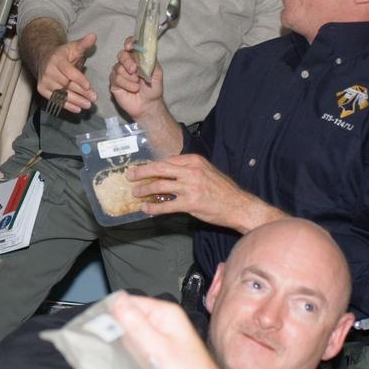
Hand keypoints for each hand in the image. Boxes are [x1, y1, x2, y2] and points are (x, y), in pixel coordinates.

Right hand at [36, 33, 97, 113]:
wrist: (44, 59)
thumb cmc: (63, 55)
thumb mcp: (73, 47)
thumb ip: (84, 44)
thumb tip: (93, 36)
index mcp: (57, 59)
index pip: (69, 71)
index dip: (79, 79)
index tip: (89, 86)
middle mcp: (48, 71)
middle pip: (66, 84)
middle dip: (81, 93)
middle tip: (93, 98)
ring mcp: (44, 81)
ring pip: (62, 93)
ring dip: (76, 101)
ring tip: (88, 105)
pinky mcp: (42, 89)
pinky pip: (56, 99)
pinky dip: (67, 105)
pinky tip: (77, 109)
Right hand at [109, 37, 164, 120]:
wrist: (148, 104)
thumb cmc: (153, 88)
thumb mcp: (157, 73)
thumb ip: (151, 61)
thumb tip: (145, 52)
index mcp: (137, 58)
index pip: (131, 45)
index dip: (129, 43)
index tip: (129, 47)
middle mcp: (126, 63)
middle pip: (121, 55)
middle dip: (127, 62)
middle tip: (134, 70)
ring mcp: (119, 73)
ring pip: (118, 68)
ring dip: (130, 78)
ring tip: (138, 85)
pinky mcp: (114, 83)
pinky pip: (116, 79)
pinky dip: (126, 84)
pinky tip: (133, 89)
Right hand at [110, 293, 228, 368]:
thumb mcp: (159, 349)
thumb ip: (137, 325)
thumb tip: (118, 302)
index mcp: (165, 313)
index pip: (129, 302)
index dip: (111, 313)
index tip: (96, 328)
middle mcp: (163, 322)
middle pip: (128, 318)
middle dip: (116, 331)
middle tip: (105, 347)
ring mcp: (160, 337)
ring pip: (131, 334)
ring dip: (122, 345)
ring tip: (115, 358)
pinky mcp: (158, 353)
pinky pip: (137, 348)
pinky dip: (129, 355)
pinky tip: (126, 365)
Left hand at [125, 155, 267, 231]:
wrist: (238, 205)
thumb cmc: (223, 189)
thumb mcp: (206, 171)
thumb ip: (188, 169)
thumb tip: (167, 172)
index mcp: (194, 161)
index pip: (167, 160)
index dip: (151, 165)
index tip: (141, 168)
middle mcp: (191, 171)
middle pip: (159, 169)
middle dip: (141, 172)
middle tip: (130, 175)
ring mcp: (190, 187)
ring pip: (160, 186)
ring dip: (144, 190)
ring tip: (135, 193)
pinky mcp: (190, 203)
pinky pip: (166, 205)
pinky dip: (153, 207)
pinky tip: (146, 208)